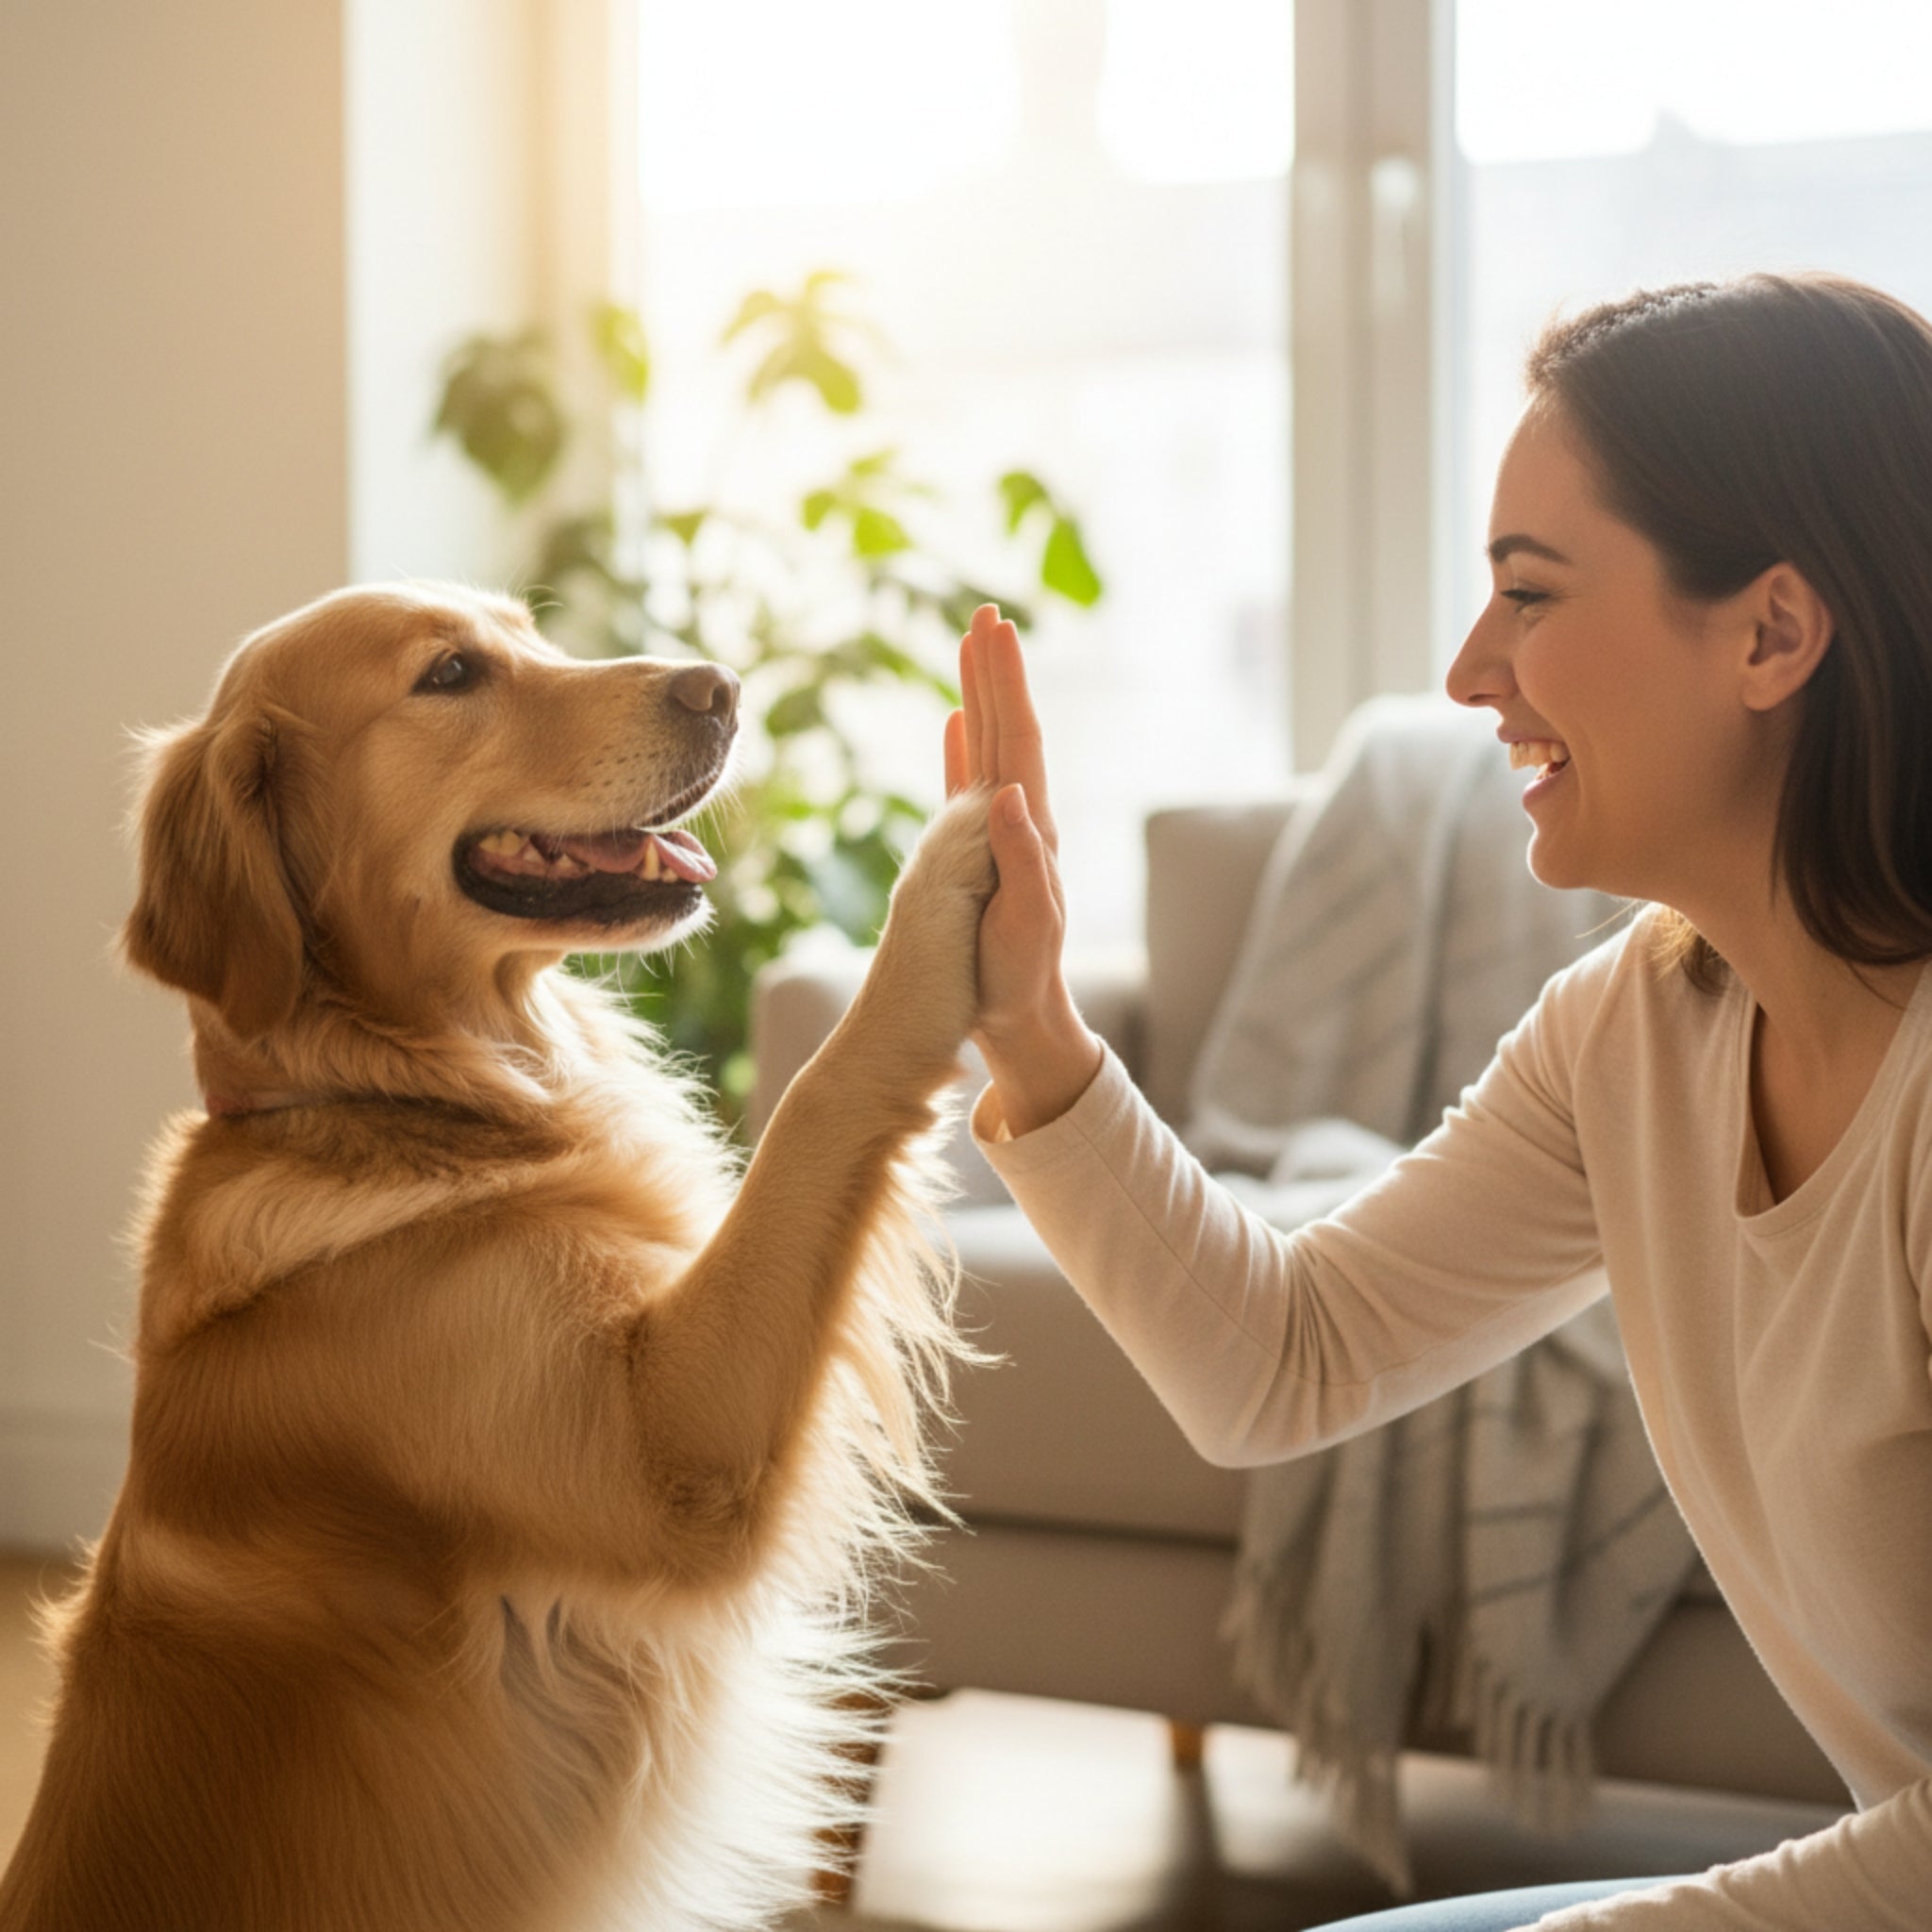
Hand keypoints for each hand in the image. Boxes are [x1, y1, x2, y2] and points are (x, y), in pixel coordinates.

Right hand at [943, 606, 1103, 1135]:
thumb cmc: (1020, 978)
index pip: (1017, 740)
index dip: (1005, 684)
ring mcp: (996, 834)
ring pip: (986, 747)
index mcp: (1029, 830)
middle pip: (1004, 729)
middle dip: (996, 672)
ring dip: (980, 697)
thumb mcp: (1026, 923)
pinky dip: (959, 749)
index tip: (994, 628)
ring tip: (972, 649)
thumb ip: (1020, 859)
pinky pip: (964, 784)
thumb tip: (1009, 793)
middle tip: (987, 613)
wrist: (1021, 1019)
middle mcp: (1018, 821)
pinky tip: (952, 725)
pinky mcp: (975, 853)